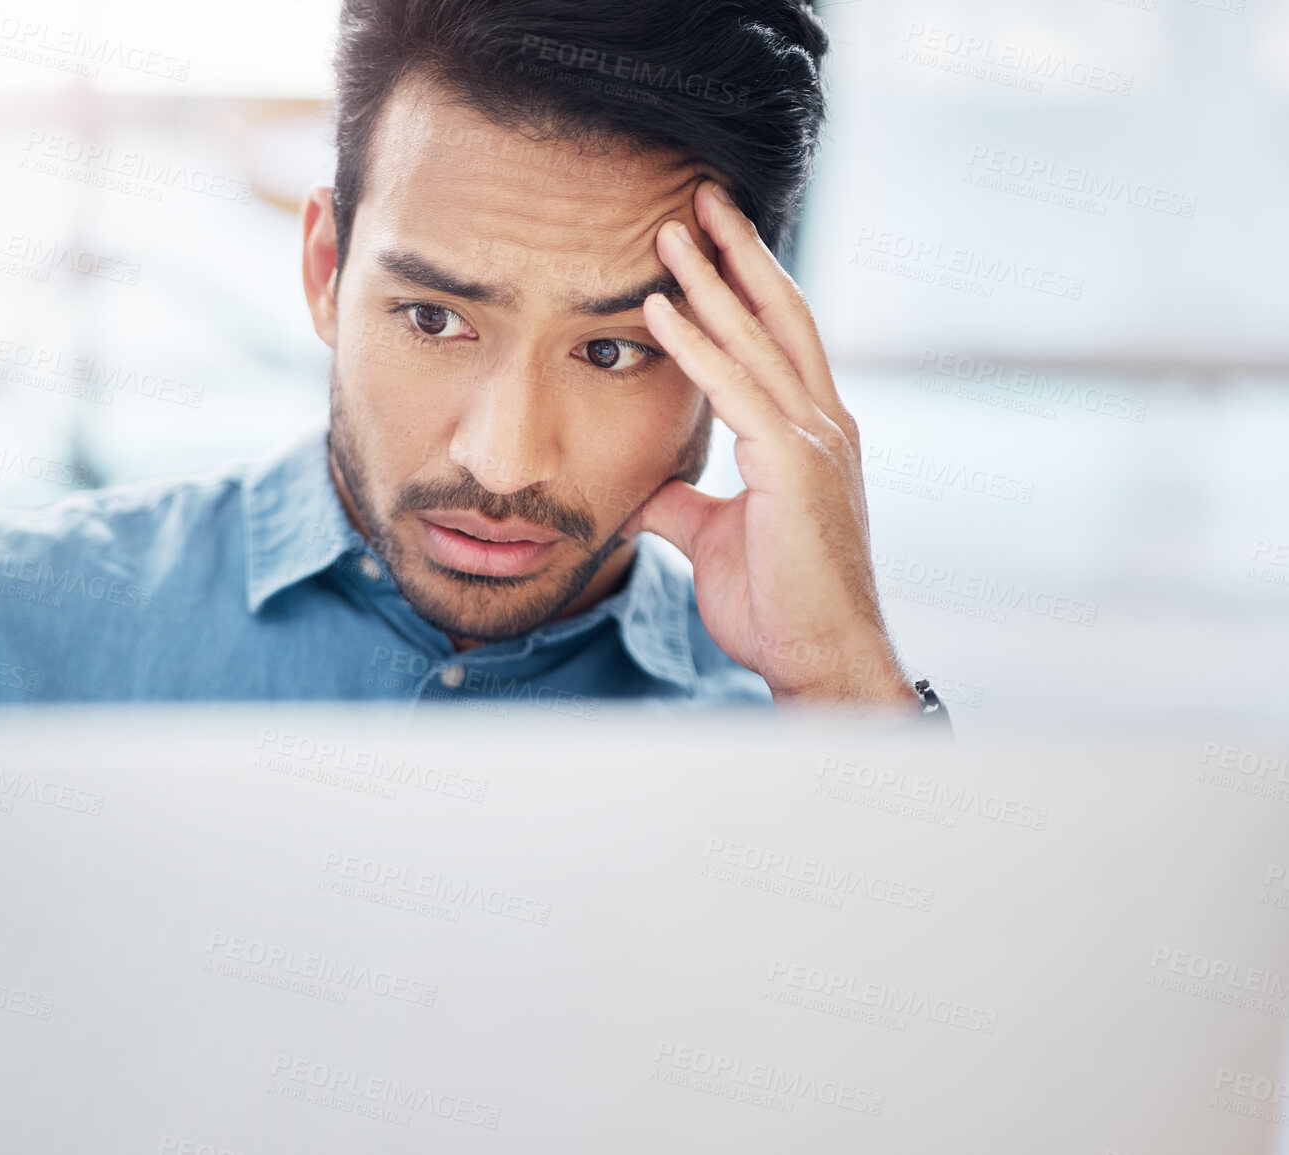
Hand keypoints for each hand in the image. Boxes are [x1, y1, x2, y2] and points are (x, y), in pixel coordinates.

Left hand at [635, 181, 917, 712]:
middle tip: (699, 197)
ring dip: (710, 279)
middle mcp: (823, 423)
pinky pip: (735, 390)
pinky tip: (660, 306)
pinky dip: (696, 344)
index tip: (709, 239)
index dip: (744, 285)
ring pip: (757, 339)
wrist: (819, 661)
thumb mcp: (715, 539)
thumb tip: (646, 489)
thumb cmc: (778, 606)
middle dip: (737, 253)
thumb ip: (685, 503)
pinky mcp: (794, 467)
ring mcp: (815, 440)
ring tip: (668, 229)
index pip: (778, 339)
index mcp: (811, 434)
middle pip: (778, 315)